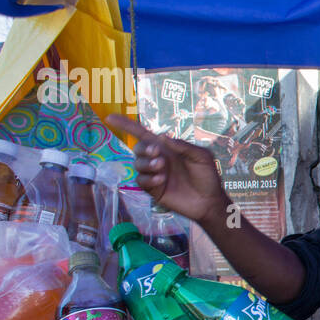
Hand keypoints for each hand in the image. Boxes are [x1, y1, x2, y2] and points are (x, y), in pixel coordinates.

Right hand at [105, 113, 229, 225]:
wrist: (209, 201)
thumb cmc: (207, 176)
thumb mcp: (201, 156)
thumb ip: (183, 146)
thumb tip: (162, 136)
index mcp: (167, 148)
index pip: (143, 134)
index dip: (126, 125)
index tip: (109, 118)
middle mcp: (157, 159)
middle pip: (138, 148)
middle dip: (144, 149)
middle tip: (157, 153)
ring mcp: (154, 174)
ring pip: (137, 164)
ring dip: (146, 163)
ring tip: (161, 166)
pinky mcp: (153, 189)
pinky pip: (141, 180)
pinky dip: (148, 178)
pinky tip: (161, 180)